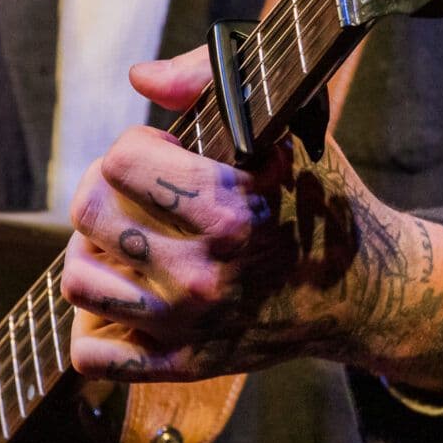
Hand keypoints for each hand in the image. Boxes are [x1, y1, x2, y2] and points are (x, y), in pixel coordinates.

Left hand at [61, 44, 442, 392]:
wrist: (364, 291)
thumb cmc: (317, 199)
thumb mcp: (284, 129)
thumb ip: (211, 82)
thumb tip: (140, 77)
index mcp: (229, 210)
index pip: (119, 162)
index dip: (137, 148)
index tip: (167, 157)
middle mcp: (203, 273)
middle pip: (88, 214)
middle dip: (106, 192)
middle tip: (137, 196)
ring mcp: (188, 325)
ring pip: (79, 280)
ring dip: (94, 255)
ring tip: (127, 245)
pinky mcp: (182, 366)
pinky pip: (92, 353)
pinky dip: (96, 326)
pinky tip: (125, 299)